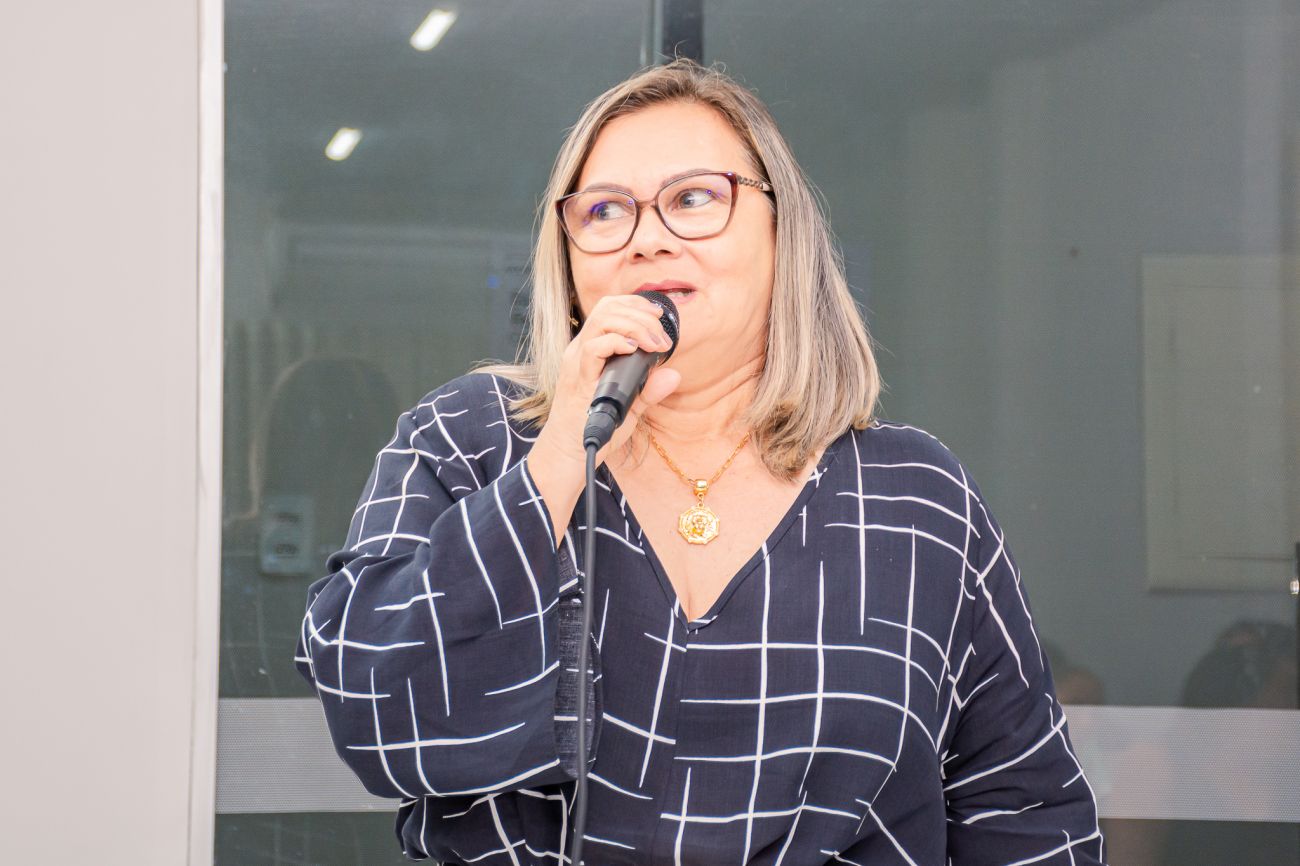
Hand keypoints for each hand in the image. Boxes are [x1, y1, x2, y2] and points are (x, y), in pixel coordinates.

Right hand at [527, 293, 680, 542]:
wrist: (569, 452)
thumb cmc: (594, 428)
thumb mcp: (630, 406)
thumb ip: (650, 389)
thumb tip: (674, 374)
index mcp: (591, 350)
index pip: (610, 309)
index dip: (636, 304)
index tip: (659, 314)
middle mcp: (581, 350)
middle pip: (606, 308)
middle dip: (640, 314)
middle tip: (662, 337)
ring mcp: (577, 362)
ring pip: (602, 321)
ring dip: (635, 326)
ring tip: (655, 344)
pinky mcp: (577, 378)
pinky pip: (594, 348)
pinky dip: (617, 343)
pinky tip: (634, 350)